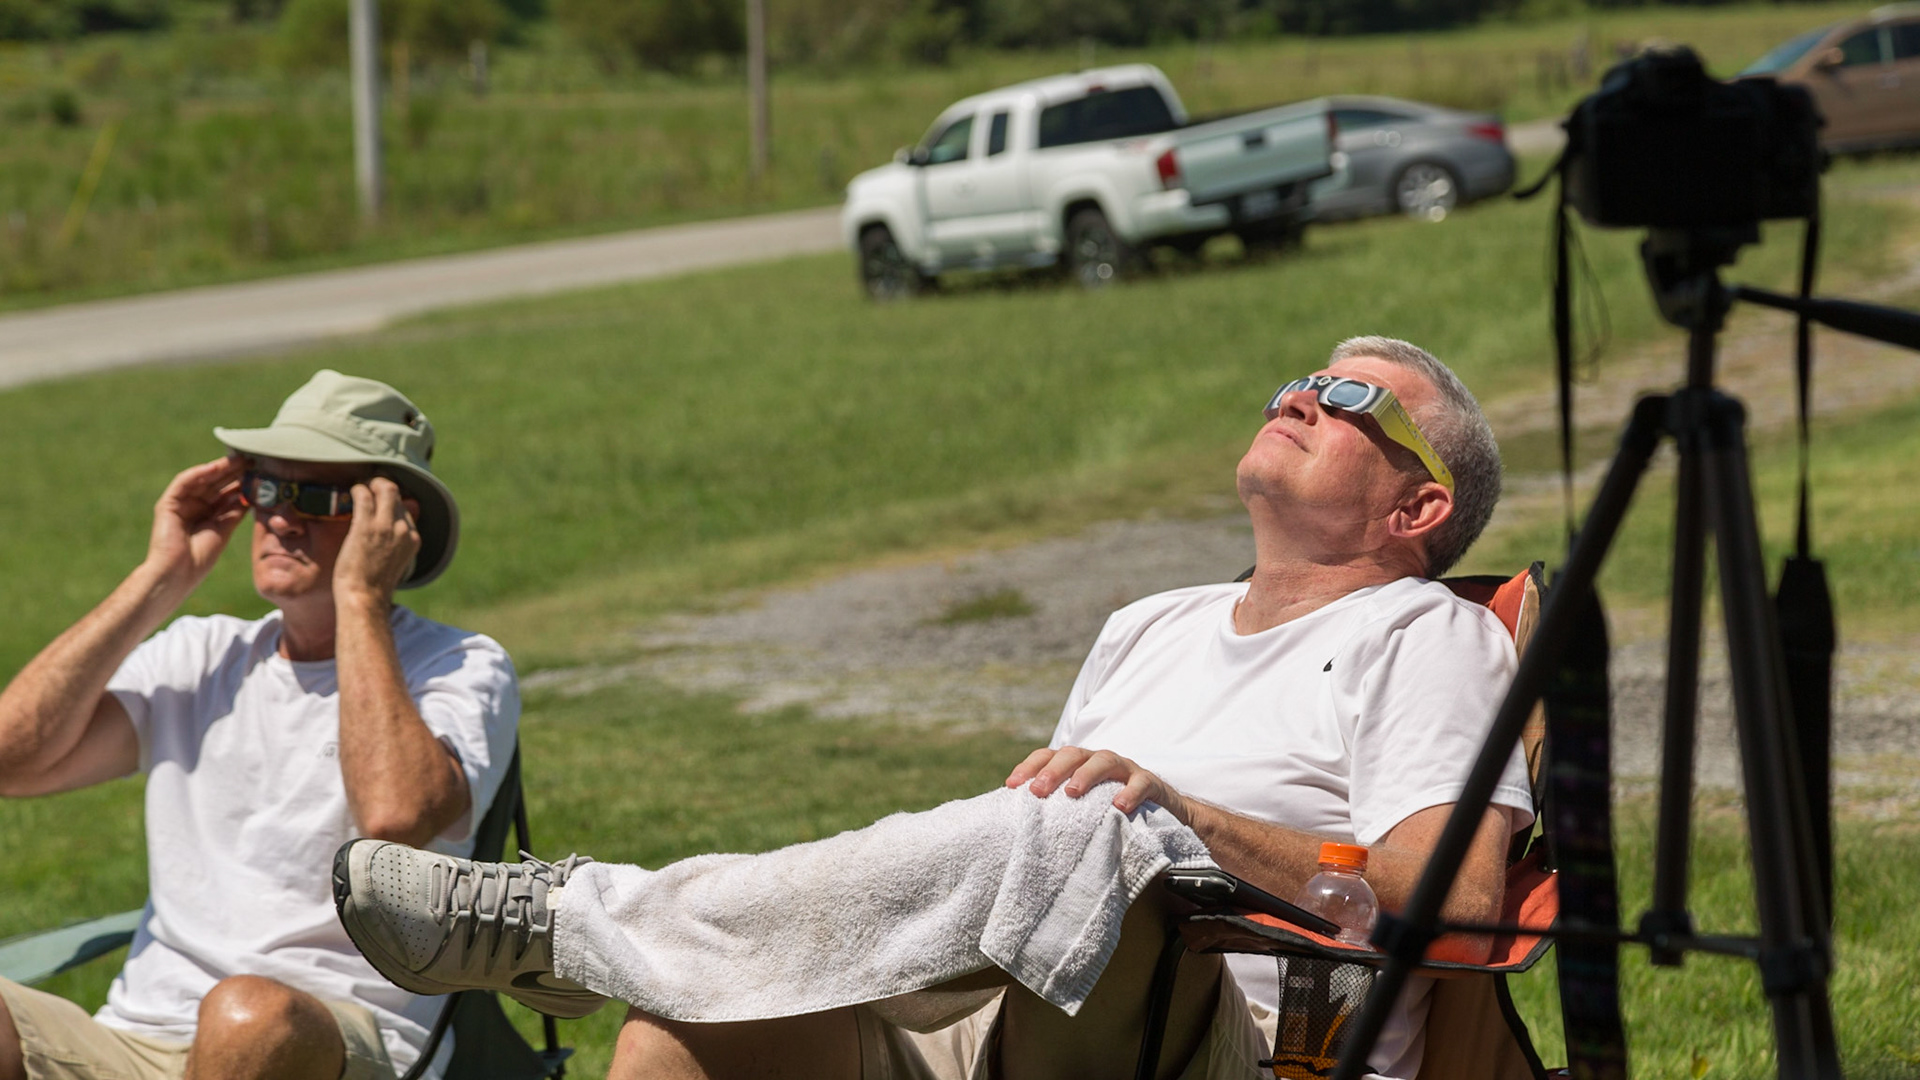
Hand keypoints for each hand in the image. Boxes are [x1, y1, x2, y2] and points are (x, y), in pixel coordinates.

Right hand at [144, 457, 246, 597]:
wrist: (176, 574)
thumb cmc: (200, 559)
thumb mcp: (224, 529)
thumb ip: (235, 511)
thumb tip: (251, 495)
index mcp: (208, 515)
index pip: (226, 493)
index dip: (242, 482)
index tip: (261, 472)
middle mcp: (194, 506)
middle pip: (216, 483)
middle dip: (234, 471)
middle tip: (253, 460)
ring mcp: (181, 504)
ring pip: (202, 479)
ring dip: (219, 468)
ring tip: (239, 460)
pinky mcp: (168, 503)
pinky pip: (184, 482)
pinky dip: (200, 473)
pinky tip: (216, 466)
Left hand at [333, 478, 420, 605]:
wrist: (365, 598)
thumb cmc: (373, 585)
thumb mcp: (393, 562)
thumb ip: (394, 545)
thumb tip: (387, 537)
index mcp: (412, 539)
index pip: (405, 509)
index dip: (391, 502)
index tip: (379, 501)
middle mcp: (403, 530)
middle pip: (397, 495)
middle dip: (382, 486)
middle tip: (369, 487)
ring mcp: (386, 527)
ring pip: (385, 489)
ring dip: (371, 484)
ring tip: (360, 486)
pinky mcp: (366, 526)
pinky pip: (364, 496)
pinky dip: (358, 489)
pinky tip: (352, 490)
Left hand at [1004, 746, 1192, 820]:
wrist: (1166, 816)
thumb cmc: (1113, 813)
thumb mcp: (1085, 809)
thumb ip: (1060, 811)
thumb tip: (1020, 829)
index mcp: (1079, 765)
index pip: (1049, 756)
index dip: (1029, 767)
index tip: (1011, 786)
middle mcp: (1100, 761)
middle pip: (1073, 754)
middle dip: (1053, 770)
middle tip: (1037, 791)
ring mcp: (1126, 770)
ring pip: (1105, 760)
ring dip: (1086, 774)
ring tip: (1073, 792)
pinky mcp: (1150, 783)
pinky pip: (1142, 783)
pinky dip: (1131, 791)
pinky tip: (1119, 806)